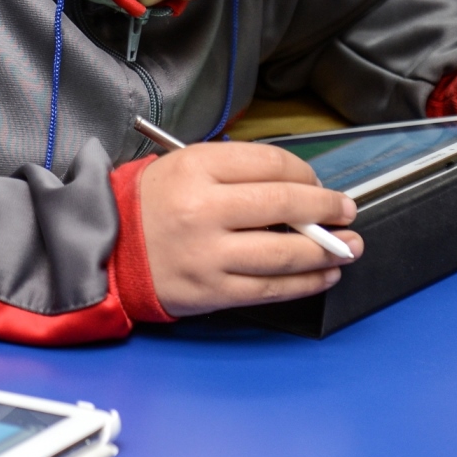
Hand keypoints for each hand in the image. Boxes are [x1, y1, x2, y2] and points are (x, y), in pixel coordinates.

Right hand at [138, 142, 360, 317]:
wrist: (108, 248)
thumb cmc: (152, 204)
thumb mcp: (185, 166)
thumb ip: (238, 171)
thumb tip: (299, 189)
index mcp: (196, 168)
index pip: (271, 164)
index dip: (307, 174)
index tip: (319, 183)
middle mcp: (203, 210)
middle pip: (285, 204)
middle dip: (327, 208)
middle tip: (347, 212)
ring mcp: (208, 254)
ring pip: (284, 253)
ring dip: (327, 251)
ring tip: (348, 248)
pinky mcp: (212, 291)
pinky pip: (270, 288)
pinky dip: (305, 283)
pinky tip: (323, 275)